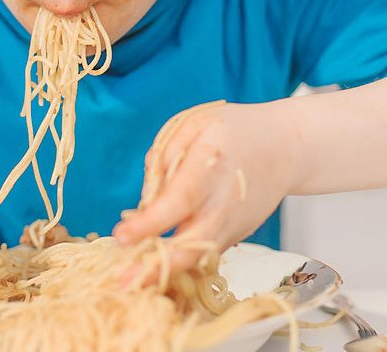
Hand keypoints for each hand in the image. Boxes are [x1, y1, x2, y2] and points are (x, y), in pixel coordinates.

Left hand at [113, 100, 298, 272]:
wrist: (287, 148)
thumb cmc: (234, 131)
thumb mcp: (193, 125)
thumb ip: (164, 157)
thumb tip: (145, 199)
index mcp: (211, 166)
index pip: (180, 199)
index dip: (151, 221)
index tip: (122, 235)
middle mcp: (224, 201)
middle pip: (193, 243)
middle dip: (157, 266)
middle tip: (123, 283)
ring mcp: (234, 223)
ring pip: (199, 257)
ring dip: (165, 273)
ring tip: (131, 283)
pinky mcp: (237, 235)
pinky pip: (205, 252)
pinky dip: (181, 262)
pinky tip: (155, 267)